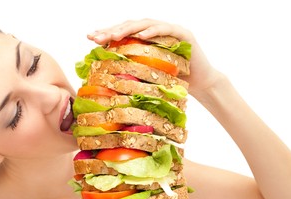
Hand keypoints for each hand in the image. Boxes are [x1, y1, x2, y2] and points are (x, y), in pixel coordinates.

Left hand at [87, 18, 223, 100]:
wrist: (200, 82)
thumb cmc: (172, 80)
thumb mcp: (148, 75)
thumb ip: (132, 70)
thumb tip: (106, 78)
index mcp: (145, 39)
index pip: (123, 33)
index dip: (107, 34)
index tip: (90, 38)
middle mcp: (156, 31)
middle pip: (130, 26)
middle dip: (112, 31)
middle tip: (95, 37)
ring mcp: (170, 30)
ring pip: (146, 24)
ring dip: (129, 29)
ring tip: (114, 35)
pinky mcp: (183, 34)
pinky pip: (167, 30)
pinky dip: (154, 31)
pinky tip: (142, 34)